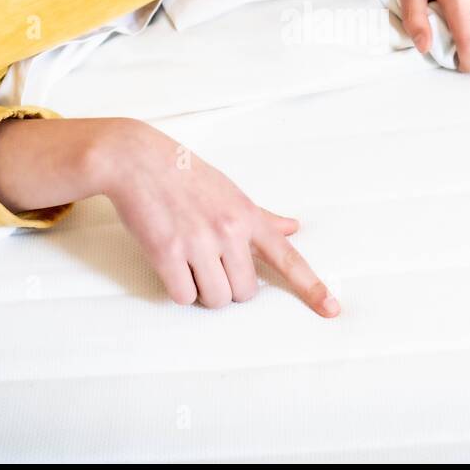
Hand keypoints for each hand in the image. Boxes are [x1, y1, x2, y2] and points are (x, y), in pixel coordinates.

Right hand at [96, 118, 339, 316]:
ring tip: (189, 264)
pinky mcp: (167, 252)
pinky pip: (183, 296)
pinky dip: (178, 290)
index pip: (287, 257)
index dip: (311, 287)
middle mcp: (229, 230)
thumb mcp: (230, 191)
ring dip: (203, 292)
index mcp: (248, 215)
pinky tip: (171, 266)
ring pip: (216, 299)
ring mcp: (198, 242)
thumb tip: (293, 228)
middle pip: (246, 292)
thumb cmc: (183, 174)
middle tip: (210, 265)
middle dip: (229, 288)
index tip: (332, 309)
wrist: (137, 159)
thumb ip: (262, 216)